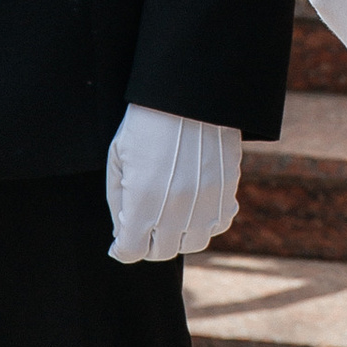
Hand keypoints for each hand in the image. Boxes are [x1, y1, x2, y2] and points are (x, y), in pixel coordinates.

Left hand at [105, 104, 241, 263]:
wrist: (190, 94)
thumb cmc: (146, 122)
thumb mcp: (118, 159)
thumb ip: (118, 201)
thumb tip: (123, 230)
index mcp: (143, 203)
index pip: (131, 252)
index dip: (122, 248)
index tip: (121, 242)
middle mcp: (176, 210)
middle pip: (160, 252)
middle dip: (148, 242)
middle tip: (144, 225)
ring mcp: (206, 203)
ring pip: (193, 243)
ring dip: (178, 235)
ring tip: (171, 216)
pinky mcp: (227, 191)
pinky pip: (219, 223)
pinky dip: (207, 221)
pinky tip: (196, 206)